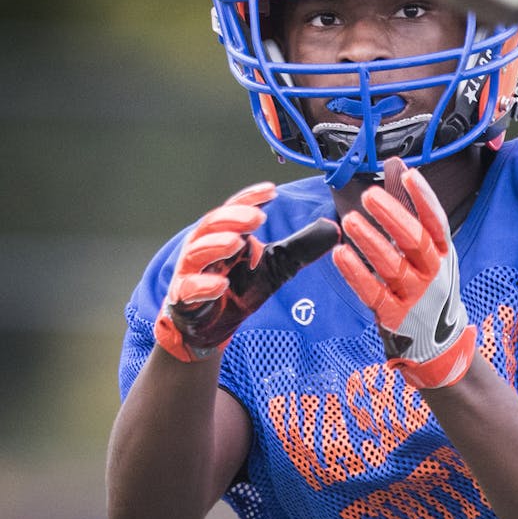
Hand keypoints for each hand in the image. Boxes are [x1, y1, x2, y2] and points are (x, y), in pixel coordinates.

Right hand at [155, 182, 340, 361]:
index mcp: (224, 234)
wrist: (213, 327)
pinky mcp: (184, 298)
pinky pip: (189, 288)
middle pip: (212, 224)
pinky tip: (221, 285)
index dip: (251, 198)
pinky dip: (203, 285)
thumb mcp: (275, 266)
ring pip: (198, 251)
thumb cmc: (239, 290)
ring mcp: (191, 271)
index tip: (272, 191)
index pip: (235, 209)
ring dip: (216, 245)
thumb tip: (333, 230)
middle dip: (234, 218)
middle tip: (257, 218)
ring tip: (237, 242)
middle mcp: (204, 247)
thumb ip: (300, 247)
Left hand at [333, 157, 476, 388]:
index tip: (407, 174)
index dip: (423, 197)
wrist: (438, 344)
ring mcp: (414, 296)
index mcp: (442, 252)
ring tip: (349, 221)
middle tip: (368, 195)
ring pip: (391, 266)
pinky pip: (372, 292)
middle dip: (392, 216)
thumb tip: (395, 164)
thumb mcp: (427, 250)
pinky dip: (355, 273)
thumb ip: (409, 208)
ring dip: (370, 241)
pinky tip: (339, 254)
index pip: (436, 220)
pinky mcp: (394, 315)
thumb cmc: (427, 285)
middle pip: (414, 240)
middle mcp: (432, 273)